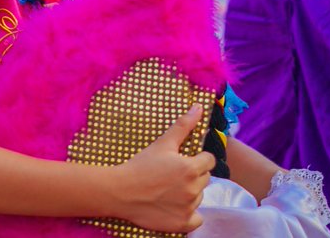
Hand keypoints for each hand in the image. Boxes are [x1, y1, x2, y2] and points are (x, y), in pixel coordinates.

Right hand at [114, 104, 213, 232]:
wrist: (121, 191)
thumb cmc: (140, 165)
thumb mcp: (162, 143)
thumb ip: (183, 126)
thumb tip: (199, 107)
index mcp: (191, 168)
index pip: (208, 161)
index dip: (197, 159)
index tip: (181, 161)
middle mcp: (193, 189)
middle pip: (205, 179)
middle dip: (193, 176)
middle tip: (172, 175)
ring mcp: (189, 208)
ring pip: (199, 197)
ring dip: (189, 193)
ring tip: (169, 189)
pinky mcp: (183, 223)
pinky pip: (197, 219)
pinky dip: (189, 214)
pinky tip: (174, 206)